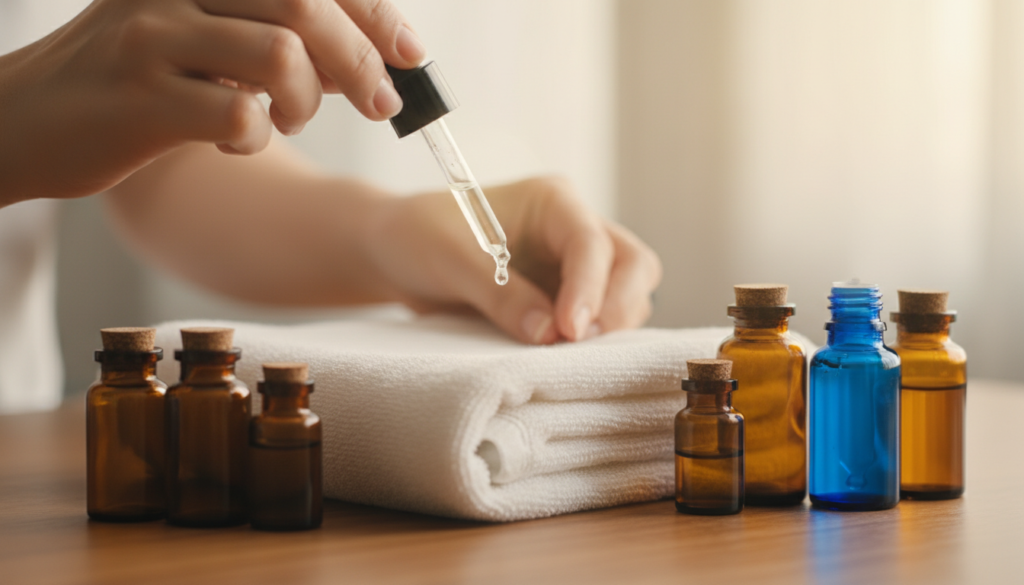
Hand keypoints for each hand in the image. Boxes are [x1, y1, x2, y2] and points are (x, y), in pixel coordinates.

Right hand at [0, 0, 424, 204]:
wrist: (28, 118)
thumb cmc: (134, 82)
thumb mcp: (202, 38)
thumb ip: (274, 35)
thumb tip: (365, 58)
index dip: (372, 12)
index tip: (410, 52)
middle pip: (305, 5)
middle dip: (360, 61)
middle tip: (381, 105)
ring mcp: (155, 36)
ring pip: (282, 56)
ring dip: (306, 102)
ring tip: (282, 119)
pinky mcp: (142, 96)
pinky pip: (241, 115)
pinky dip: (256, 139)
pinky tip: (233, 140)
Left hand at [369, 177, 662, 343]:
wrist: (398, 253)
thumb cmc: (421, 236)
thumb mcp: (451, 258)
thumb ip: (501, 294)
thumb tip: (548, 334)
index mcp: (552, 201)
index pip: (592, 242)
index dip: (589, 288)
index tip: (569, 331)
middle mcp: (574, 229)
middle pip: (634, 264)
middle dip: (618, 306)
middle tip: (580, 344)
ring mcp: (575, 266)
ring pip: (628, 295)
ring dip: (610, 327)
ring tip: (568, 354)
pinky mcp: (567, 298)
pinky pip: (601, 321)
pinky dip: (595, 341)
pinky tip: (567, 358)